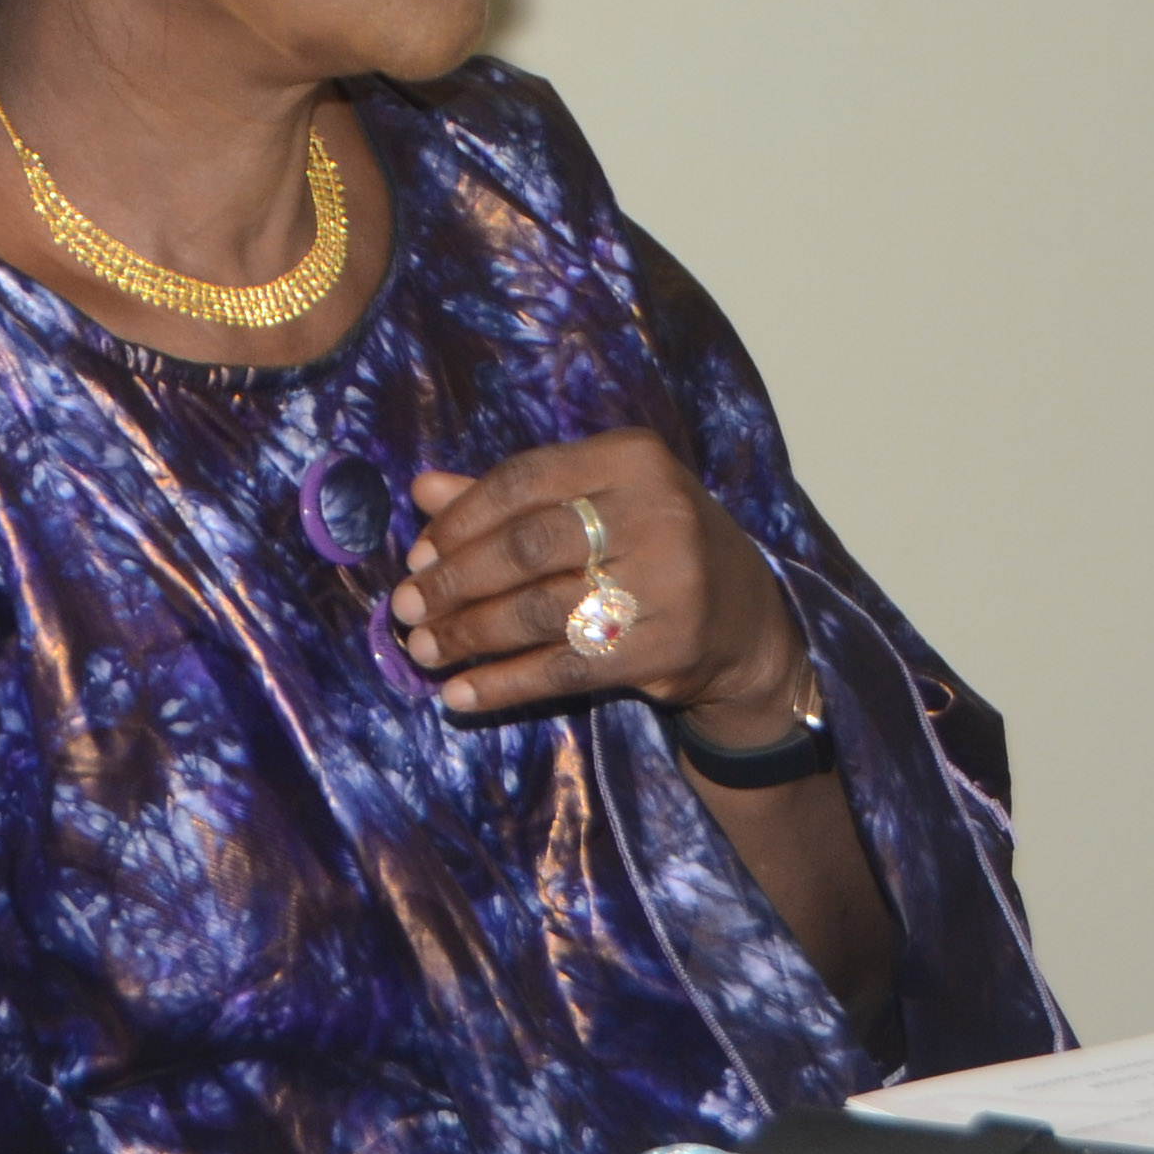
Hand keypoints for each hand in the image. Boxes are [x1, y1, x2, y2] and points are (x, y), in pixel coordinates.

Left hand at [392, 433, 803, 734]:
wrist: (747, 621)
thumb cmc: (652, 546)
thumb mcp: (598, 503)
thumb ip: (514, 497)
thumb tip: (422, 489)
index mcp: (632, 458)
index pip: (523, 480)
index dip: (460, 520)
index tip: (417, 554)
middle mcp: (656, 512)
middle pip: (526, 547)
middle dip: (454, 581)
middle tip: (406, 607)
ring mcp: (666, 582)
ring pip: (539, 611)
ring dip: (468, 635)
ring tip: (423, 649)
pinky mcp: (665, 648)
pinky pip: (563, 669)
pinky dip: (503, 685)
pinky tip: (461, 694)